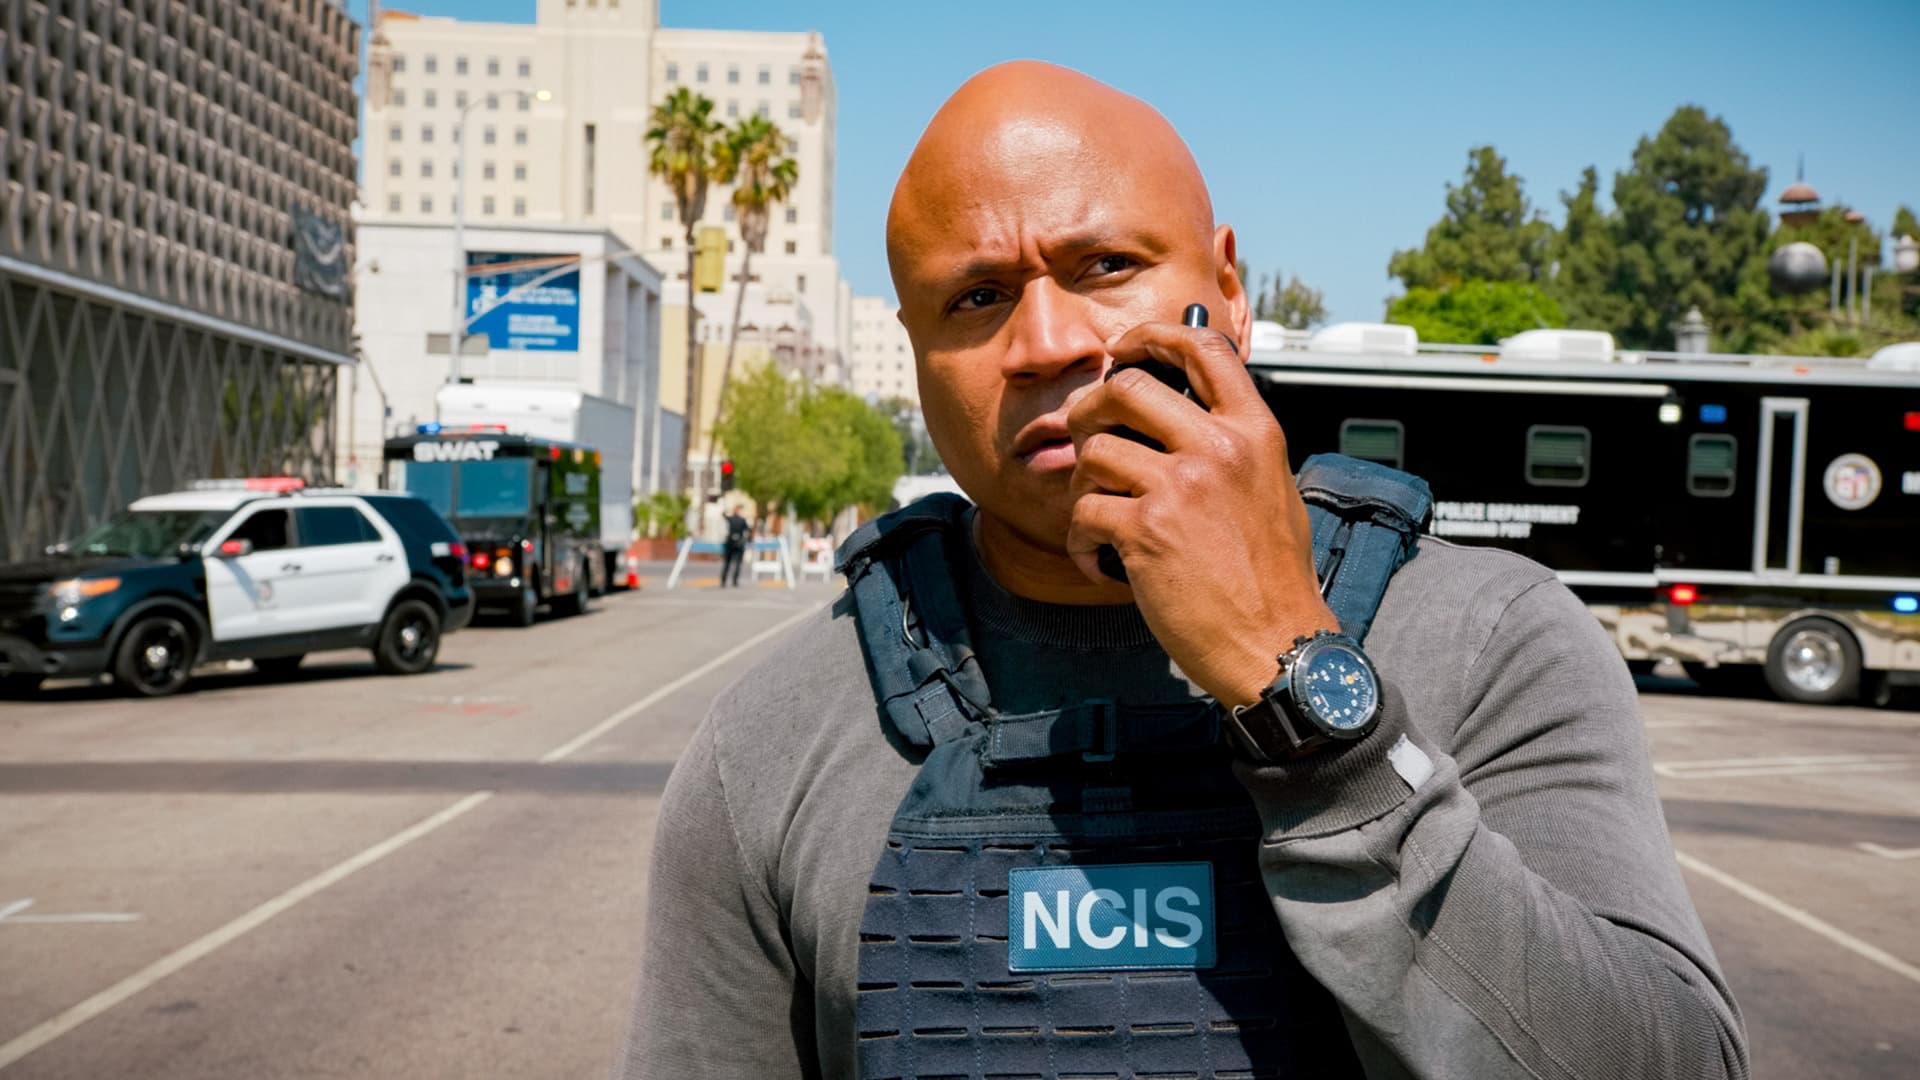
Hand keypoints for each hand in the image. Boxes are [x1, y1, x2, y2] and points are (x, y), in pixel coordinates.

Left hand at [1064, 319, 1337, 707]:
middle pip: (1128, 387)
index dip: (1154, 336)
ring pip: (1095, 449)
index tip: (1125, 348)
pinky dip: (1082, 541)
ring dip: (1085, 484)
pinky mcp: (1146, 530)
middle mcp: (1219, 448)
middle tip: (1084, 430)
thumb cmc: (1272, 577)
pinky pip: (1084, 512)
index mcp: (1256, 433)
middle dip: (1092, 406)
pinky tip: (1101, 560)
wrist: (1275, 643)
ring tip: (1103, 517)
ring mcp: (1180, 486)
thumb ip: (1232, 443)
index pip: (1205, 349)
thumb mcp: (1272, 489)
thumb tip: (1179, 407)